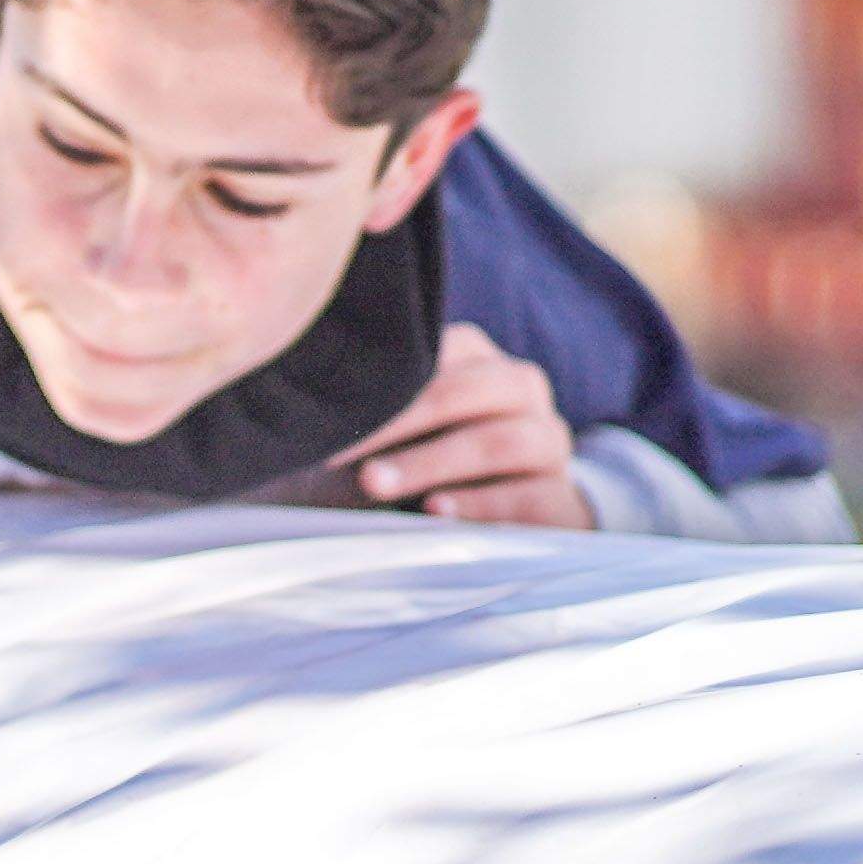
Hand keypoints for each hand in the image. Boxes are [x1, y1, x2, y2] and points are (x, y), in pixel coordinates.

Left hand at [345, 323, 592, 528]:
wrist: (516, 511)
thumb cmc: (428, 459)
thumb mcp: (401, 431)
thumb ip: (371, 412)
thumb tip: (298, 419)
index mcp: (477, 359)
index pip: (437, 350)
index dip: (381, 379)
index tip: (323, 411)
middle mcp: (520, 389)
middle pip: (468, 390)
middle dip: (400, 420)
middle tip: (341, 452)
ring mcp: (548, 441)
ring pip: (500, 442)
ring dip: (431, 463)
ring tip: (374, 483)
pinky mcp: (564, 498)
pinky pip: (528, 497)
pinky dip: (477, 505)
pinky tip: (434, 512)